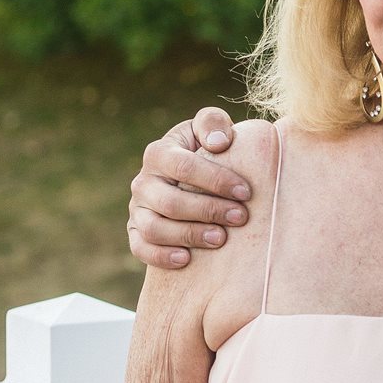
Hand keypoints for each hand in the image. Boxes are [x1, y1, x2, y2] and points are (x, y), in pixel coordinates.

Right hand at [127, 107, 251, 268]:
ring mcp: (138, 209)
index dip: (215, 180)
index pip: (184, 167)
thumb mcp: (209, 129)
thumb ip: (212, 123)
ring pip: (154, 228)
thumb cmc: (206, 151)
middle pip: (171, 202)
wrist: (189, 178)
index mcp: (159, 153)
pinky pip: (140, 248)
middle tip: (241, 217)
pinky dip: (160, 256)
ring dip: (189, 235)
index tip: (245, 192)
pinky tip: (186, 259)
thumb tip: (219, 143)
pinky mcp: (136, 232)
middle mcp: (143, 182)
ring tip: (220, 239)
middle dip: (208, 210)